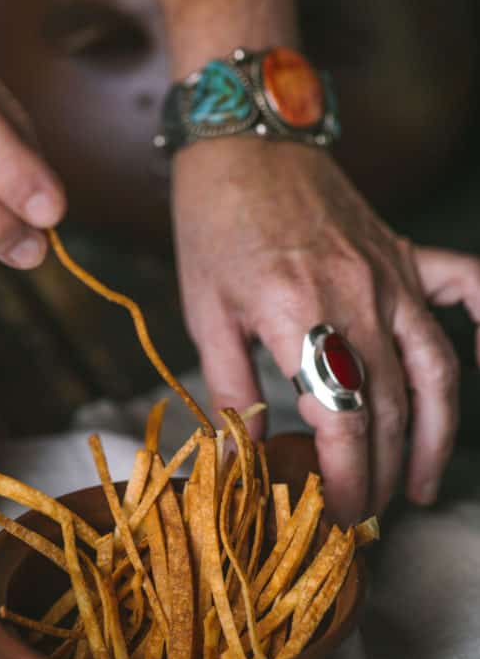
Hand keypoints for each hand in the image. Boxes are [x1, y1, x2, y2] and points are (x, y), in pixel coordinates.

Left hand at [172, 136, 479, 521]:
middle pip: (389, 407)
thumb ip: (230, 389)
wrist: (244, 143)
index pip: (341, 419)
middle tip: (369, 513)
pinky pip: (467, 287)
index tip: (341, 514)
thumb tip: (241, 455)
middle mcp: (359, 298)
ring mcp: (392, 274)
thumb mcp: (205, 313)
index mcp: (300, 315)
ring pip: (434, 369)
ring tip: (422, 482)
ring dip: (435, 433)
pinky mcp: (405, 253)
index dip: (345, 477)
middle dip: (381, 471)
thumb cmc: (214, 226)